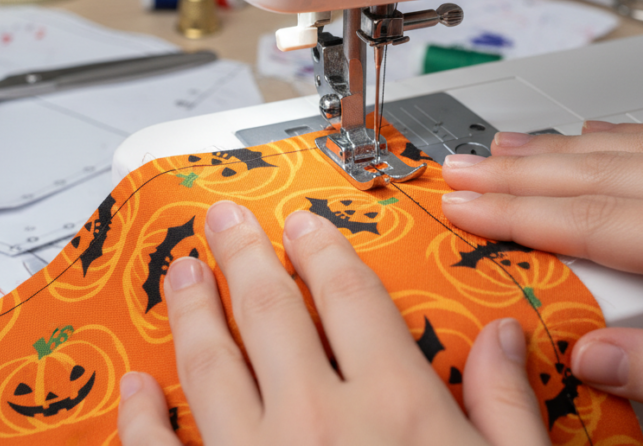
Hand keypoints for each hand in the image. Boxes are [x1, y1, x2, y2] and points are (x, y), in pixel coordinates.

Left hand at [117, 200, 551, 445]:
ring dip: (190, 311)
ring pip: (208, 364)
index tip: (305, 225)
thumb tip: (506, 337)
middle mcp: (318, 422)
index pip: (350, 296)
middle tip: (222, 220)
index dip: (324, 249)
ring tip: (178, 272)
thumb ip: (506, 406)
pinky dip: (141, 417)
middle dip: (242, 254)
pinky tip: (136, 387)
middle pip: (269, 309)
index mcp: (396, 408)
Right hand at [440, 122, 642, 445]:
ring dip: (561, 147)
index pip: (599, 221)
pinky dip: (625, 135)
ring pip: (637, 145)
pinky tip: (597, 135)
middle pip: (604, 171)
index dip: (520, 213)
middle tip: (459, 168)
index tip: (465, 206)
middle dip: (520, 170)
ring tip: (504, 148)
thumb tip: (592, 354)